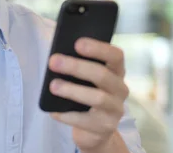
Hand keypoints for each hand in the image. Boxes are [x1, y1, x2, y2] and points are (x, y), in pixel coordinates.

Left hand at [48, 38, 129, 152]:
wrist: (94, 130)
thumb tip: (57, 56)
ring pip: (97, 98)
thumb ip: (78, 65)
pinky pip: (85, 121)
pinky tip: (53, 111)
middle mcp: (120, 89)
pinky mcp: (105, 128)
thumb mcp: (85, 79)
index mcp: (116, 72)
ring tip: (53, 86)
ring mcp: (115, 110)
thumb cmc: (86, 95)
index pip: (116, 56)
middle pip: (103, 75)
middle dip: (76, 67)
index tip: (77, 43)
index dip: (98, 48)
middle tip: (53, 62)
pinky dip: (67, 115)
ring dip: (72, 90)